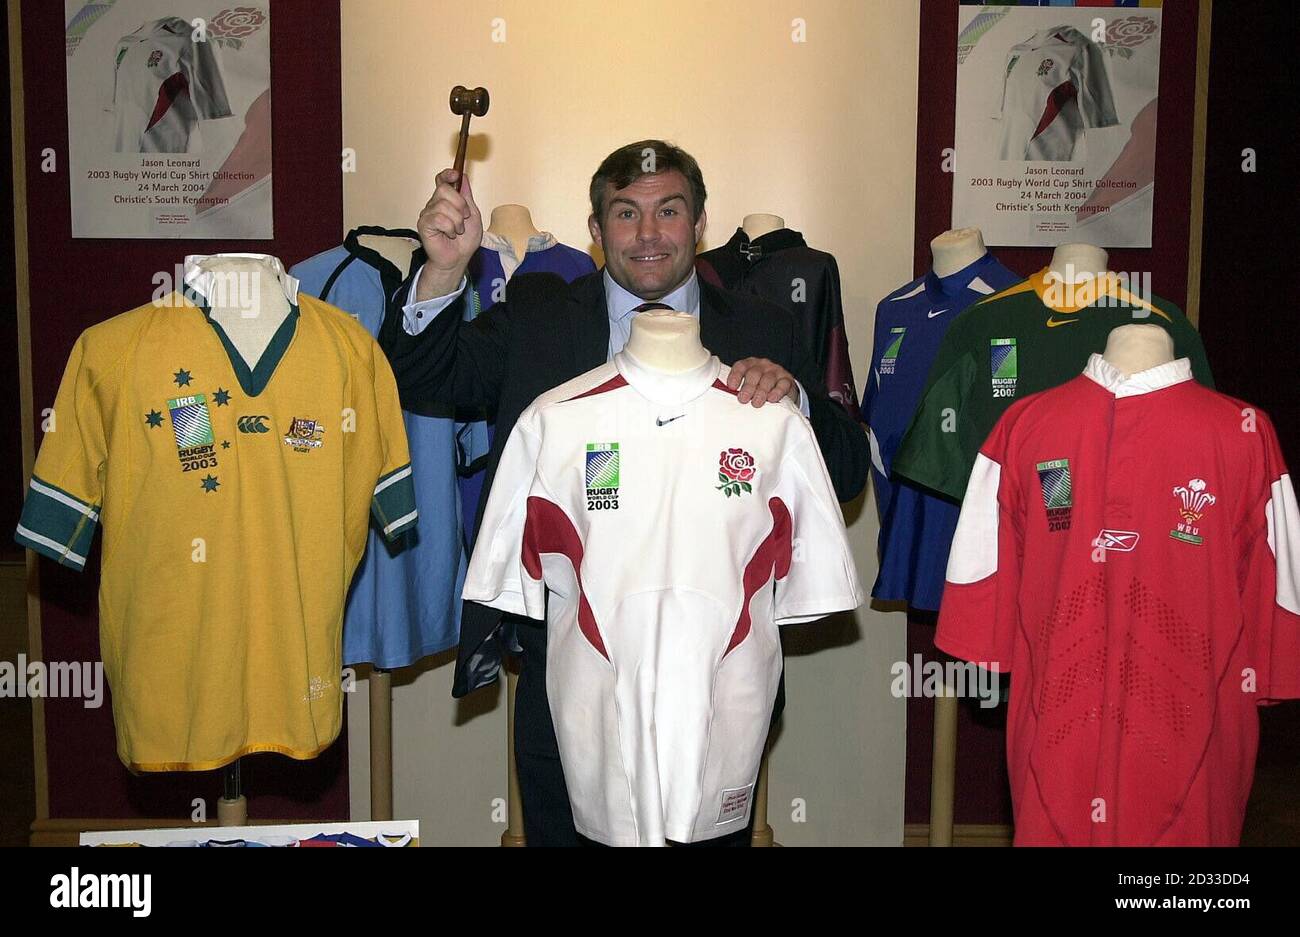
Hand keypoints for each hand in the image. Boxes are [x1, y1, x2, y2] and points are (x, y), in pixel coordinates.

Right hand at [414, 168, 482, 299]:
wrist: (458, 258)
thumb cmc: (465, 240)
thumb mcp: (473, 215)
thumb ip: (467, 197)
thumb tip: (463, 176)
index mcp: (447, 199)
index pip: (442, 180)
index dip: (447, 174)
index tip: (455, 175)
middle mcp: (435, 203)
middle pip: (444, 189)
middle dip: (460, 205)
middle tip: (464, 219)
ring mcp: (428, 213)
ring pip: (443, 205)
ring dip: (457, 221)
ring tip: (457, 231)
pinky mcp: (423, 224)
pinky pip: (438, 218)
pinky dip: (450, 228)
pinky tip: (450, 235)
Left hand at [726, 358, 799, 408]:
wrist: (782, 389)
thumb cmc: (759, 388)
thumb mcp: (749, 386)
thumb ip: (739, 390)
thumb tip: (726, 401)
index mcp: (749, 365)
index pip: (741, 366)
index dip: (735, 376)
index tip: (732, 387)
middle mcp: (762, 365)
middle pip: (754, 374)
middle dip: (748, 387)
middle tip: (743, 399)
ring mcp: (775, 371)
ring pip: (768, 379)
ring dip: (761, 392)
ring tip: (756, 403)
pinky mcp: (787, 380)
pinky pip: (782, 384)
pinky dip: (777, 392)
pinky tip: (772, 399)